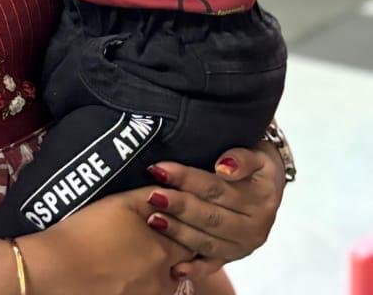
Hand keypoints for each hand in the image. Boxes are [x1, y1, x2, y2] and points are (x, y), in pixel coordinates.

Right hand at [20, 191, 183, 294]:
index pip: (191, 242)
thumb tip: (170, 192)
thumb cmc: (86, 231)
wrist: (55, 268)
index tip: (175, 224)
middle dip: (175, 254)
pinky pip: (146, 294)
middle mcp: (162, 280)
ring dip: (159, 273)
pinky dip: (141, 286)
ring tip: (137, 259)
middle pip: (181, 267)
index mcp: (164, 250)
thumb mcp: (120, 203)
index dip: (184, 230)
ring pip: (165, 285)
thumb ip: (151, 197)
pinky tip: (125, 275)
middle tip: (154, 241)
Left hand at [138, 144, 284, 283]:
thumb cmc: (258, 164)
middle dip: (179, 206)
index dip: (187, 179)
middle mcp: (253, 228)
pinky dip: (194, 269)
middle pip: (209, 217)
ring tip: (153, 220)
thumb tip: (223, 167)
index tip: (160, 169)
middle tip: (152, 196)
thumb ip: (242, 158)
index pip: (216, 188)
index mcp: (259, 201)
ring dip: (179, 232)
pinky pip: (212, 265)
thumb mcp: (258, 154)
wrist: (272, 183)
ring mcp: (243, 246)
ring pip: (207, 241)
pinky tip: (175, 268)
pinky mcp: (233, 257)